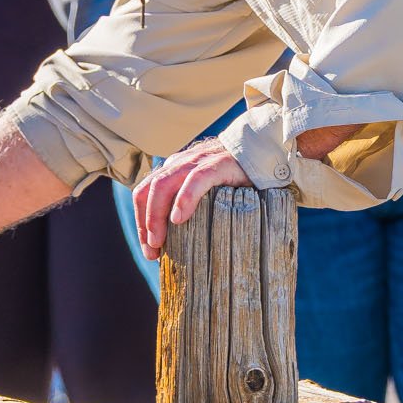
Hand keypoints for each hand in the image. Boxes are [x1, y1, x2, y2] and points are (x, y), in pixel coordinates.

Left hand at [132, 139, 249, 260]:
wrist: (262, 151)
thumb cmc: (235, 179)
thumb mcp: (206, 191)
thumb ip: (189, 204)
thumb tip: (176, 243)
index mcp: (174, 169)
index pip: (143, 192)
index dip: (141, 222)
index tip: (149, 250)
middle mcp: (180, 163)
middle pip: (149, 190)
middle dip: (145, 223)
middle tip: (152, 251)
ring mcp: (198, 161)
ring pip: (164, 184)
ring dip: (156, 215)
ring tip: (159, 241)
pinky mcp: (218, 164)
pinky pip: (196, 179)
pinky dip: (184, 199)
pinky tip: (179, 218)